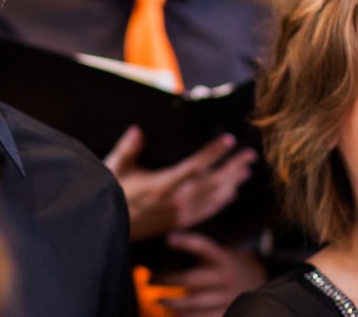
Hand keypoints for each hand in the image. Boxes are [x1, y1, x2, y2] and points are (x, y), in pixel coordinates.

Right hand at [105, 126, 256, 239]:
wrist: (108, 227)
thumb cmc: (111, 195)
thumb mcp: (114, 168)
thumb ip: (127, 148)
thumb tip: (137, 130)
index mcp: (162, 185)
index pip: (195, 165)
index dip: (213, 152)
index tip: (229, 140)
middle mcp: (176, 201)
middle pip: (212, 182)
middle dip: (232, 167)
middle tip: (249, 154)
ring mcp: (180, 214)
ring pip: (213, 197)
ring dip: (232, 183)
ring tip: (246, 170)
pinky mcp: (179, 223)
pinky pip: (207, 211)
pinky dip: (221, 201)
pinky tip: (231, 193)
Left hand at [153, 233, 266, 316]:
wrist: (254, 280)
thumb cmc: (222, 265)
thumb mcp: (216, 254)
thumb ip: (196, 253)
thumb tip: (167, 246)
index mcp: (222, 258)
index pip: (204, 247)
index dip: (187, 242)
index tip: (169, 239)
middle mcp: (225, 278)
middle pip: (191, 279)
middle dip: (168, 280)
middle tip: (150, 278)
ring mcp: (227, 298)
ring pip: (195, 303)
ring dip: (174, 303)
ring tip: (160, 300)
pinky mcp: (226, 312)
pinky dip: (187, 316)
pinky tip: (175, 313)